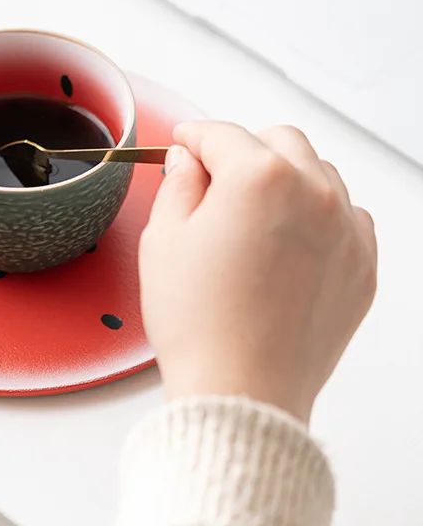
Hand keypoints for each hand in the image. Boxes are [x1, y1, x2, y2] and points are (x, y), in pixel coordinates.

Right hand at [140, 122, 376, 422]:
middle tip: (214, 178)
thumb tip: (187, 162)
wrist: (241, 390)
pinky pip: (346, 215)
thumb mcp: (164, 240)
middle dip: (243, 149)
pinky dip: (318, 214)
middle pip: (278, 141)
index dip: (193, 136)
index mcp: (259, 178)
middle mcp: (314, 192)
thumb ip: (177, 185)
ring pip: (318, 173)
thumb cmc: (198, 322)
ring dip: (285, 178)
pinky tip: (288, 242)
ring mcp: (347, 229)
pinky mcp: (362, 264)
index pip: (221, 135)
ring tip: (252, 215)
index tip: (184, 142)